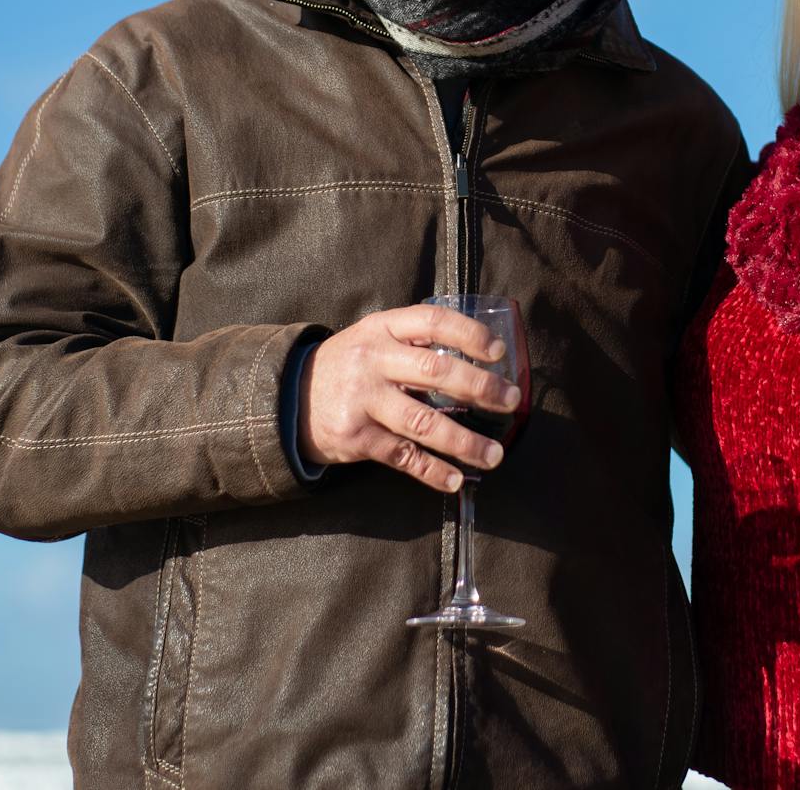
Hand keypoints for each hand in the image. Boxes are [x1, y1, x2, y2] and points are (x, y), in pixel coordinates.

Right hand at [300, 304, 522, 491]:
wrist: (288, 397)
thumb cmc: (350, 365)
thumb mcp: (375, 338)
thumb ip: (416, 343)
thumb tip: (479, 361)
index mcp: (383, 329)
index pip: (432, 321)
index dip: (468, 334)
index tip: (498, 352)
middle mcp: (373, 360)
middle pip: (435, 372)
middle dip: (480, 388)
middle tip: (511, 401)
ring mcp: (363, 400)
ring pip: (423, 422)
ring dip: (464, 441)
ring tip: (494, 454)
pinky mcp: (356, 437)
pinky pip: (403, 456)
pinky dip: (432, 471)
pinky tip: (456, 479)